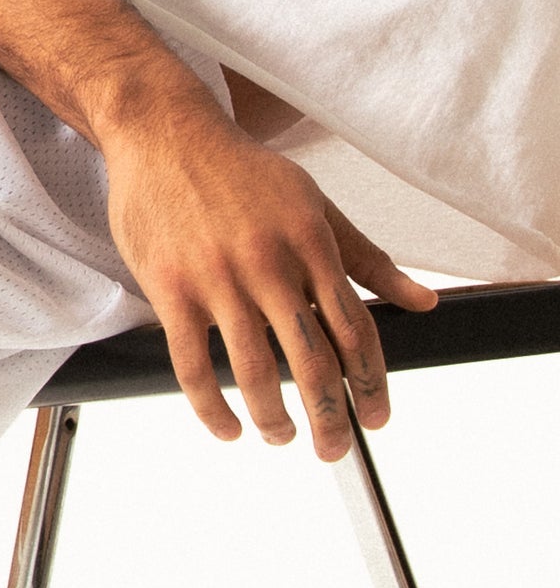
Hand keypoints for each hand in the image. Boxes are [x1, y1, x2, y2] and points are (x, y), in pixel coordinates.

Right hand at [102, 99, 438, 461]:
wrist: (166, 137)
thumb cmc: (242, 173)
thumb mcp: (315, 204)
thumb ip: (366, 258)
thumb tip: (420, 303)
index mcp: (312, 244)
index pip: (353, 327)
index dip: (369, 381)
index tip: (376, 418)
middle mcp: (270, 264)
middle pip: (309, 358)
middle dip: (328, 414)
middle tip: (334, 449)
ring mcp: (218, 280)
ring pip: (252, 369)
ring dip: (272, 416)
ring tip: (280, 437)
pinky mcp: (171, 291)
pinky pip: (193, 365)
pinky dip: (211, 406)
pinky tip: (228, 427)